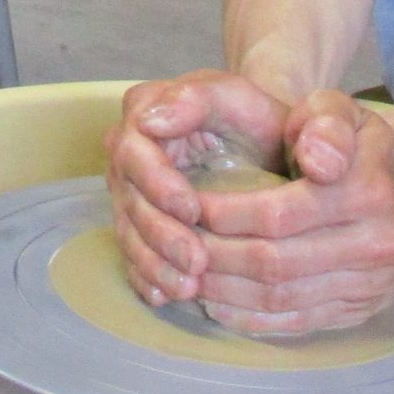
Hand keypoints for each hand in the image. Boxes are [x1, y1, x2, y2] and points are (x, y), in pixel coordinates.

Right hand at [106, 71, 291, 310]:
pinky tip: (165, 298)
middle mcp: (128, 153)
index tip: (191, 210)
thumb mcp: (235, 95)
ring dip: (154, 264)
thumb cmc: (254, 118)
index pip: (134, 151)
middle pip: (129, 199)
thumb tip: (150, 121)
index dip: (157, 184)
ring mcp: (130, 191)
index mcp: (143, 111)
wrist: (265, 141)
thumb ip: (197, 98)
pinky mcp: (139, 223)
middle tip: (195, 262)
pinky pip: (133, 253)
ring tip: (187, 289)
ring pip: (129, 232)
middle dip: (160, 235)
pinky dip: (147, 278)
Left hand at [182, 92, 393, 335]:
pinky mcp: (363, 309)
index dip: (223, 215)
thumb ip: (323, 120)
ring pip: (281, 297)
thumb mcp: (338, 110)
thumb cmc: (352, 143)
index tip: (185, 207)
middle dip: (215, 256)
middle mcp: (379, 243)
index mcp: (369, 191)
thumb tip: (318, 161)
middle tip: (174, 245)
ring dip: (225, 291)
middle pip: (275, 262)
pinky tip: (217, 301)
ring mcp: (373, 283)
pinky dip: (250, 317)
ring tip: (186, 272)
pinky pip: (297, 322)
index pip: (278, 214)